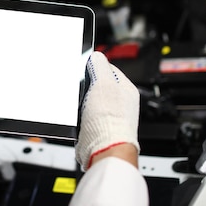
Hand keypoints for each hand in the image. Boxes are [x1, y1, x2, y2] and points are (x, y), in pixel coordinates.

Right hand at [75, 51, 139, 170]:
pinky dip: (79, 118)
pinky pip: (84, 117)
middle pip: (97, 86)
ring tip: (81, 107)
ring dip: (81, 104)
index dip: (94, 66)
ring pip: (89, 102)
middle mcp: (120, 104)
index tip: (83, 66)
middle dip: (86, 86)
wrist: (104, 150)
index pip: (109, 69)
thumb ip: (100, 66)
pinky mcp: (97, 129)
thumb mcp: (103, 83)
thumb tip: (97, 56)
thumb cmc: (109, 121)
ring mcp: (108, 117)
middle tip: (80, 88)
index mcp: (126, 89)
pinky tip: (80, 120)